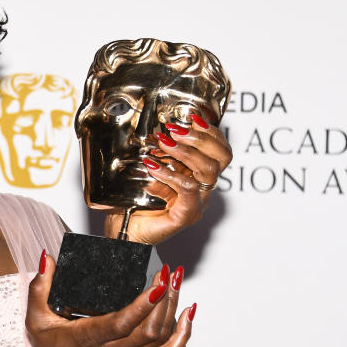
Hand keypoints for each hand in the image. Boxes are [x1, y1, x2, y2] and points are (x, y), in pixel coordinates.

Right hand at [26, 254, 193, 346]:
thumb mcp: (36, 318)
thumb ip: (40, 287)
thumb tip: (47, 259)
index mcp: (90, 338)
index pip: (121, 324)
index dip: (142, 306)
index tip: (156, 285)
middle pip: (149, 327)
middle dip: (164, 298)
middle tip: (169, 272)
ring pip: (161, 336)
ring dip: (173, 307)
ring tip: (175, 281)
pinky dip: (183, 334)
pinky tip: (189, 313)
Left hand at [106, 113, 232, 244]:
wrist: (124, 229)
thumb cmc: (134, 199)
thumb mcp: (148, 166)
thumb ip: (159, 150)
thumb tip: (161, 127)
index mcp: (197, 175)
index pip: (219, 149)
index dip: (210, 131)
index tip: (192, 117)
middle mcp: (202, 188)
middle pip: (222, 157)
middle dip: (201, 137)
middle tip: (176, 129)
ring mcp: (197, 202)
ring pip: (208, 170)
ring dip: (185, 151)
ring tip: (163, 142)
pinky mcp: (186, 215)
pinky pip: (188, 189)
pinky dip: (171, 174)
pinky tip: (154, 166)